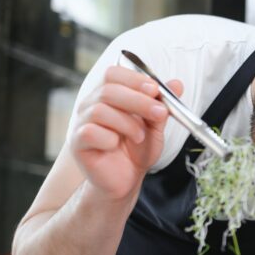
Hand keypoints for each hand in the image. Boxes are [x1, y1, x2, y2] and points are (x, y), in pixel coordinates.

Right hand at [71, 65, 182, 199]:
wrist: (126, 180)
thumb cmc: (137, 150)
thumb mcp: (155, 127)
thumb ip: (162, 105)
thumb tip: (177, 84)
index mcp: (109, 96)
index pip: (113, 74)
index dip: (134, 78)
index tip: (155, 89)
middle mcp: (91, 105)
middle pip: (108, 90)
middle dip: (139, 100)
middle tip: (159, 113)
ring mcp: (82, 123)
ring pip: (100, 110)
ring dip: (127, 123)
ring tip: (139, 137)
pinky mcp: (77, 143)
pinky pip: (91, 132)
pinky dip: (110, 138)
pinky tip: (116, 146)